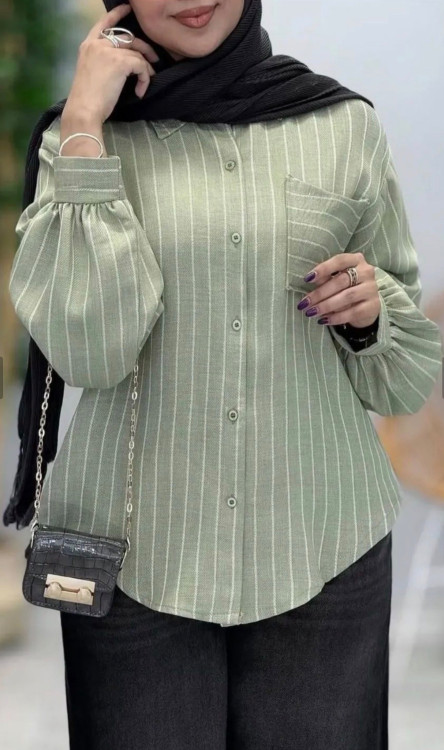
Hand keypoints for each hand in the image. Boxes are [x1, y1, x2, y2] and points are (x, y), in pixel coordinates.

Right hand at [63, 3, 158, 126]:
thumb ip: (104, 62)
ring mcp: (109, 52)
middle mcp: (98, 44)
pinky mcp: (120, 63)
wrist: (84, 110)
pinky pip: (141, 66)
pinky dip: (145, 79)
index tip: (127, 8)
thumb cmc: (87, 99)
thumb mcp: (92, 73)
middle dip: (144, 49)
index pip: (104, 23)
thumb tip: (125, 64)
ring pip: (137, 54)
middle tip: (153, 61)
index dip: (117, 14)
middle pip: (128, 38)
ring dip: (146, 69)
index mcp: (88, 45)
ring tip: (144, 83)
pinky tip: (139, 91)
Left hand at [296, 252, 380, 326]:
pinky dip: (336, 317)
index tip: (307, 279)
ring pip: (347, 297)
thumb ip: (325, 278)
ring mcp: (371, 289)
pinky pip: (352, 312)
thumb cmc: (347, 288)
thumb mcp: (336, 279)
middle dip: (320, 293)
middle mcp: (366, 272)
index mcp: (356, 260)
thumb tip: (310, 279)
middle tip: (305, 303)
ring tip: (311, 312)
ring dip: (326, 305)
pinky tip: (323, 320)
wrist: (367, 305)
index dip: (323, 269)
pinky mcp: (372, 306)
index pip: (340, 260)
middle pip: (341, 281)